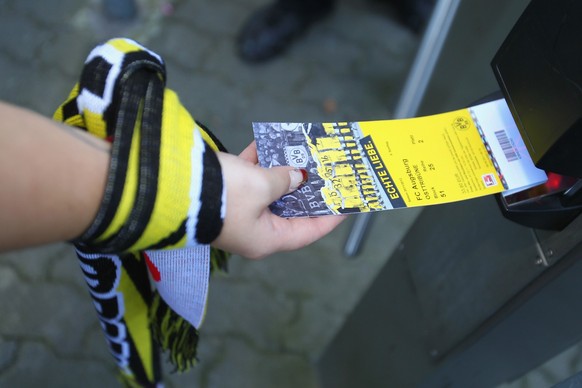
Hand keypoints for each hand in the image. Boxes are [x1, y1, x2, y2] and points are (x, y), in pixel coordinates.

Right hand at [212, 142, 344, 258]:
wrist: (173, 185)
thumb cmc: (223, 195)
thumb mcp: (261, 187)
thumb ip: (284, 181)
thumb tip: (297, 177)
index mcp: (266, 239)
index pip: (308, 232)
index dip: (330, 218)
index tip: (348, 204)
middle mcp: (253, 229)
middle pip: (290, 209)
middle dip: (307, 189)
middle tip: (326, 173)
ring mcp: (238, 212)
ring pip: (269, 191)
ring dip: (283, 171)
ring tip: (302, 153)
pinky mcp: (224, 195)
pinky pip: (248, 179)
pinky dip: (258, 162)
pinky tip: (268, 143)